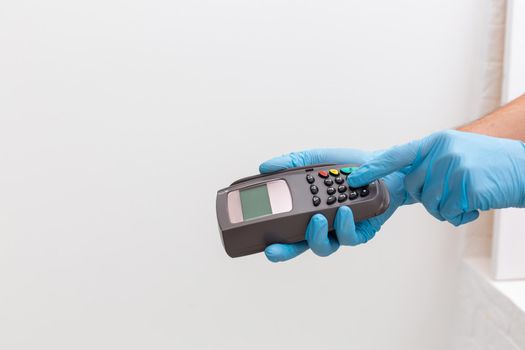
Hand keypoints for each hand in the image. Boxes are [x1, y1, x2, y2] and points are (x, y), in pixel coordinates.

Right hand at [259, 149, 407, 261]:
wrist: (382, 166)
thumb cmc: (350, 166)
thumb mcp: (317, 159)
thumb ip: (292, 162)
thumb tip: (266, 167)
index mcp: (307, 209)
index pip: (285, 228)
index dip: (273, 238)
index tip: (261, 240)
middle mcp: (321, 224)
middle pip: (298, 246)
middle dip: (284, 251)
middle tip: (274, 249)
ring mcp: (339, 229)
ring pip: (323, 247)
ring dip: (316, 235)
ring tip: (318, 218)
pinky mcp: (360, 231)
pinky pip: (349, 237)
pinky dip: (344, 225)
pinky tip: (344, 211)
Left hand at [349, 130, 524, 225]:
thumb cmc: (489, 164)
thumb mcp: (456, 151)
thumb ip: (429, 162)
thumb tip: (407, 179)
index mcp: (436, 142)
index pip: (397, 155)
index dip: (375, 168)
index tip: (354, 178)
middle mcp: (442, 151)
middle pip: (415, 188)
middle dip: (430, 198)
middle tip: (455, 192)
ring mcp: (455, 167)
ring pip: (432, 203)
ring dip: (449, 208)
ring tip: (470, 195)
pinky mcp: (468, 186)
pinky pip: (451, 212)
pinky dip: (463, 215)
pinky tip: (477, 203)